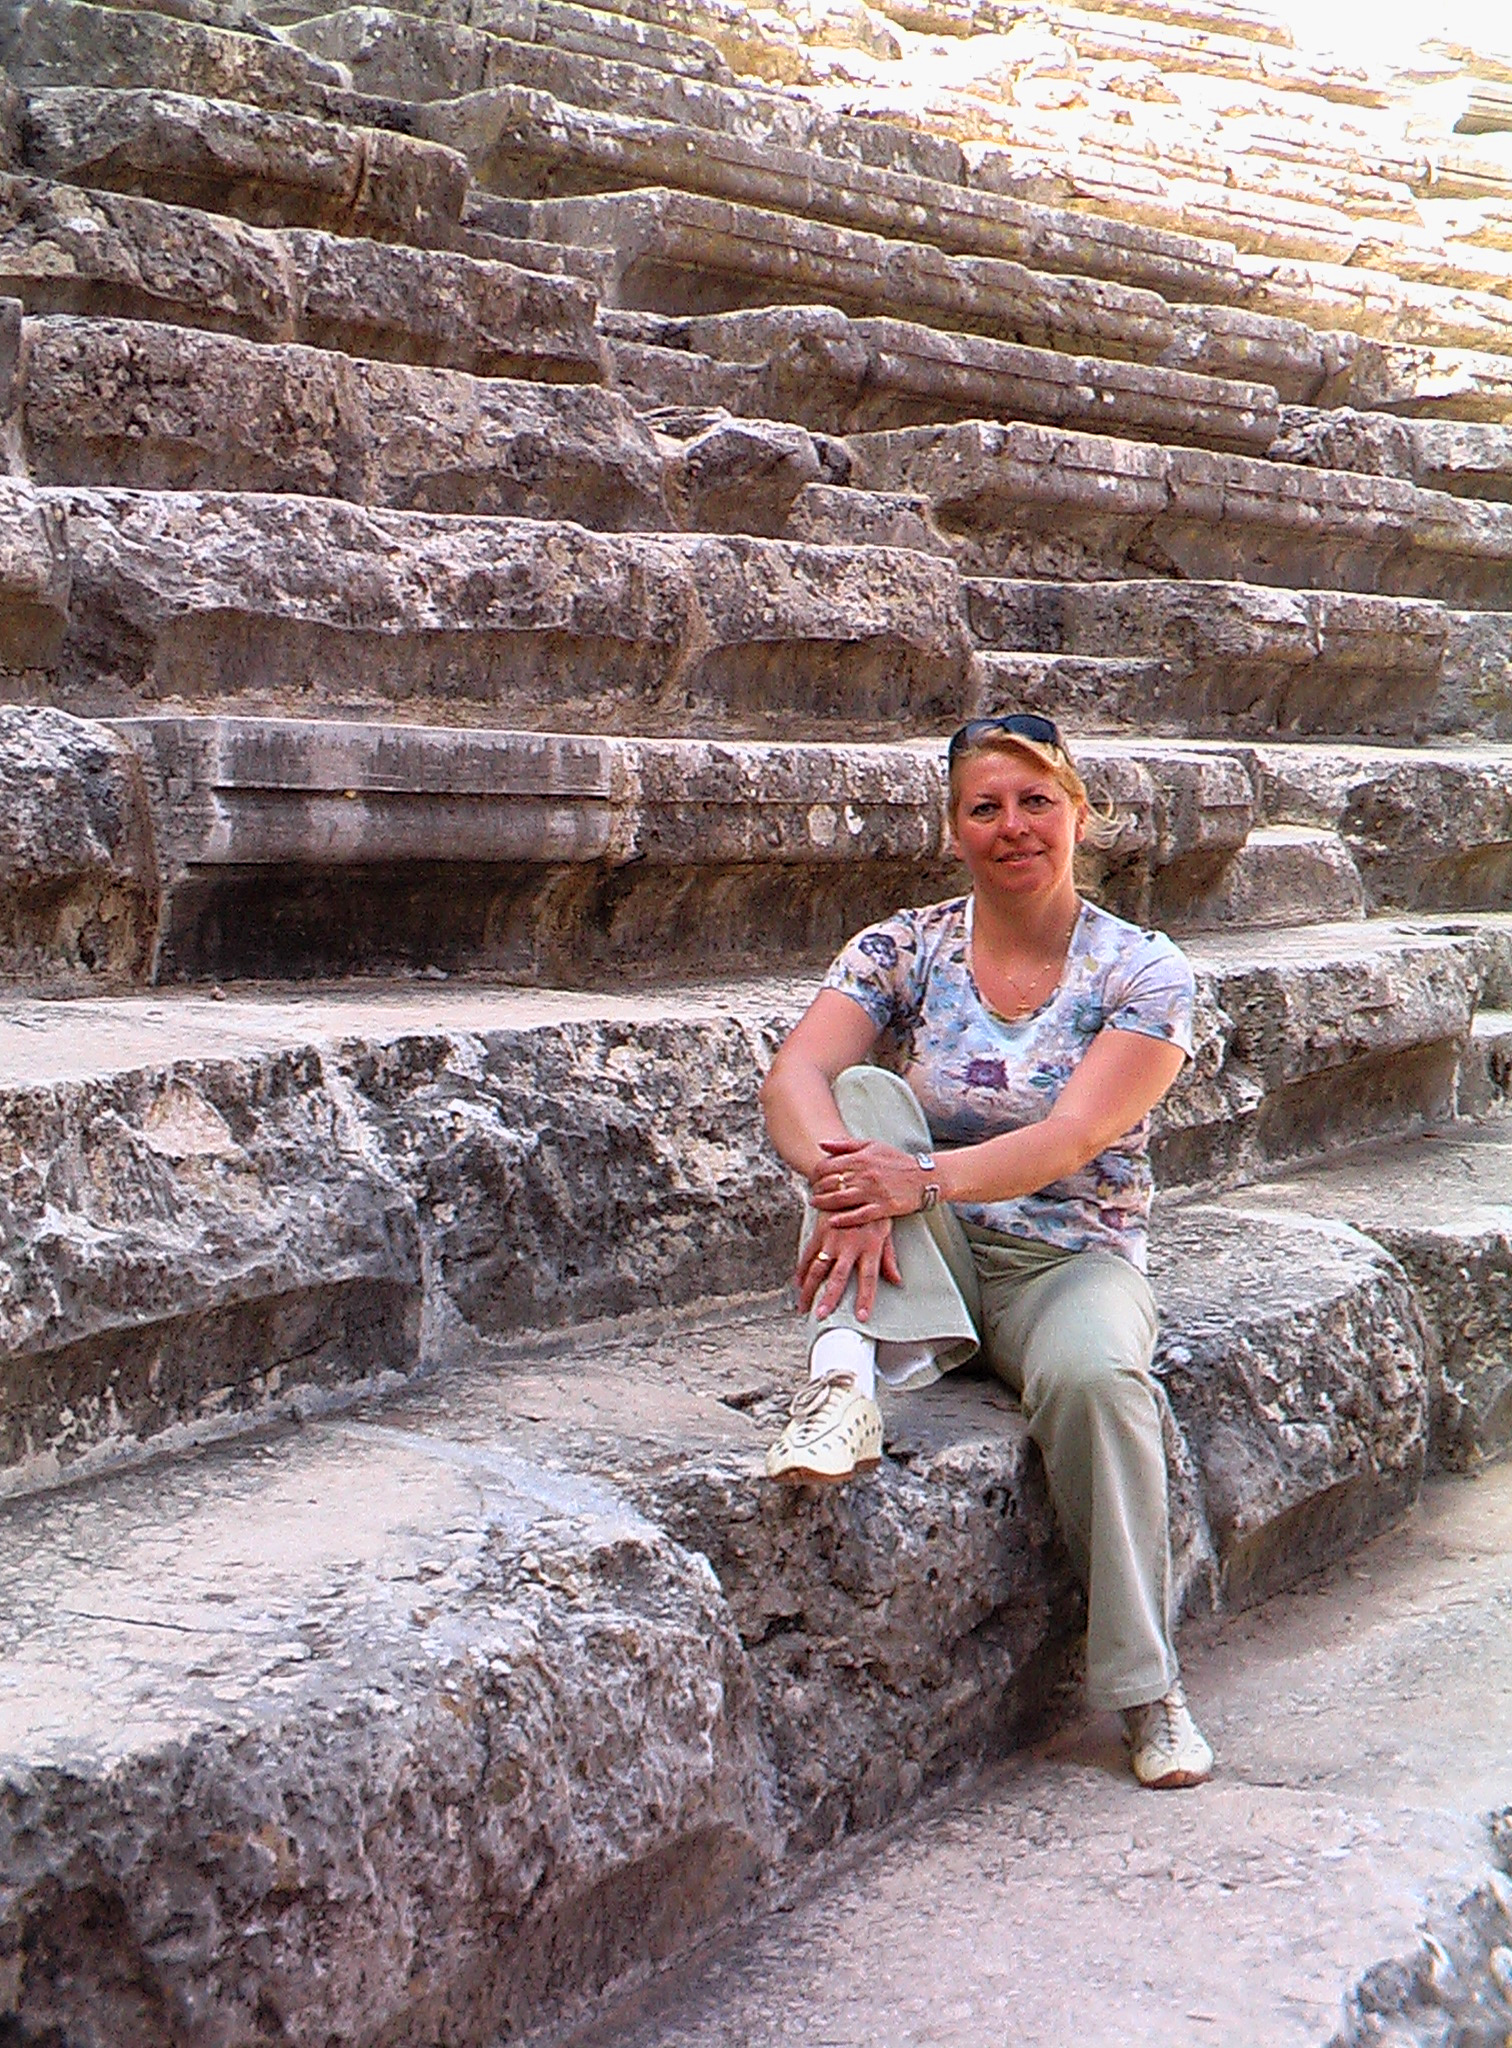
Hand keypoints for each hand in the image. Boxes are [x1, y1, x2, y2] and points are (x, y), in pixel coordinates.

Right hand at [796, 1216, 900, 1320]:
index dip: (866, 1298)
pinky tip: (798, 1283)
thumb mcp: (885, 1230)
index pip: (870, 1278)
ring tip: (804, 1306)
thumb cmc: (871, 1208)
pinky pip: (808, 1254)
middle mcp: (850, 1245)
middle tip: (821, 1314)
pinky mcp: (819, 1232)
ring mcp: (832, 1239)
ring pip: (818, 1268)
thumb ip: (889, 1258)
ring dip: (810, 1289)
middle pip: (839, 1277)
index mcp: (870, 1246)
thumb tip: (897, 1280)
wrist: (851, 1183)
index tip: (862, 1316)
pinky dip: (802, 1270)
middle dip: (829, 1297)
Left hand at [808, 1138, 925, 1227]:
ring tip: (815, 1204)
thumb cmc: (897, 1160)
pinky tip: (831, 1221)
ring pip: (840, 1199)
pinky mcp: (883, 1208)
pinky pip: (859, 1215)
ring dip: (823, 1203)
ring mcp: (874, 1192)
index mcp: (861, 1158)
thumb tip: (820, 1144)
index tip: (812, 1177)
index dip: (815, 1173)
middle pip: (830, 1183)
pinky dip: (843, 1219)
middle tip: (812, 1192)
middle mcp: (865, 1175)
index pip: (827, 1166)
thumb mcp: (872, 1145)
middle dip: (817, 1188)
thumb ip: (845, 1145)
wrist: (924, 1176)